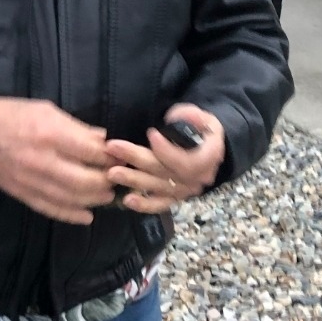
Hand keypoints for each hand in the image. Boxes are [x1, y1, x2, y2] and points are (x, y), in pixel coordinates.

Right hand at [0, 97, 113, 224]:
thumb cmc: (13, 115)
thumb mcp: (47, 110)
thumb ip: (77, 127)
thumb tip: (103, 140)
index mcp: (50, 134)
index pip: (91, 152)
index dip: (110, 157)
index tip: (120, 157)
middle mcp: (43, 161)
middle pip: (86, 181)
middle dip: (107, 182)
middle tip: (117, 179)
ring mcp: (32, 181)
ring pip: (72, 199)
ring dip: (95, 199)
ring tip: (106, 195)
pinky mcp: (23, 195)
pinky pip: (52, 209)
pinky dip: (72, 215)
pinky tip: (87, 215)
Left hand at [104, 105, 224, 213]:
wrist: (205, 145)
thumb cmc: (198, 127)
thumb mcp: (200, 115)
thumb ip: (191, 116)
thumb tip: (182, 117)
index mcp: (209, 156)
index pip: (188, 161)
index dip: (168, 150)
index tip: (151, 133)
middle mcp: (198, 178)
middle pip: (165, 171)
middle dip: (137, 158)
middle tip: (113, 148)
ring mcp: (186, 190)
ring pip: (158, 187)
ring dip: (134, 180)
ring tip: (112, 173)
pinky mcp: (175, 197)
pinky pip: (160, 204)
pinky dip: (144, 205)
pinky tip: (127, 200)